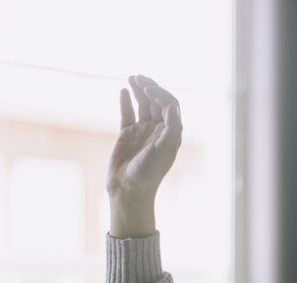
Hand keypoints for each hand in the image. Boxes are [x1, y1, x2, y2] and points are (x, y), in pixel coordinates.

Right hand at [107, 75, 181, 236]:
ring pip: (142, 105)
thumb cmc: (148, 173)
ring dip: (138, 90)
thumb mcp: (163, 150)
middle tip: (139, 77)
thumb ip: (171, 128)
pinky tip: (123, 90)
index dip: (161, 94)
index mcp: (171, 134)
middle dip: (150, 87)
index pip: (170, 106)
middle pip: (157, 102)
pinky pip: (127, 114)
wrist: (128, 190)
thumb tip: (172, 106)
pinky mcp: (127, 135)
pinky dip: (126, 101)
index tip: (148, 89)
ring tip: (132, 77)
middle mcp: (158, 131)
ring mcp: (142, 132)